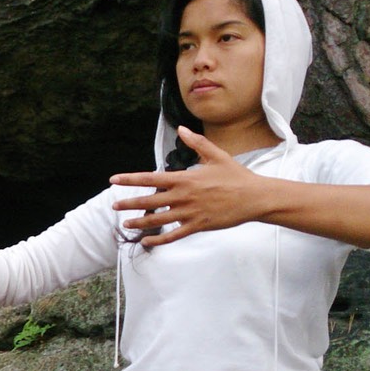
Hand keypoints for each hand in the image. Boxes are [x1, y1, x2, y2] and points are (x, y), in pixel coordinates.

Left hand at [110, 126, 268, 246]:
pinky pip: (173, 236)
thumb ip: (196, 143)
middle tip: (114, 205)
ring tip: (126, 223)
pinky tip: (146, 242)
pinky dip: (158, 240)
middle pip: (148, 201)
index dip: (130, 179)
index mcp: (185, 179)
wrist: (255, 197)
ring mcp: (189, 213)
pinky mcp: (197, 226)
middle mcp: (183, 196)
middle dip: (129, 203)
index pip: (150, 178)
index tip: (114, 180)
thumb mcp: (216, 155)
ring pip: (157, 220)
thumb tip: (182, 129)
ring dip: (139, 222)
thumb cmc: (236, 176)